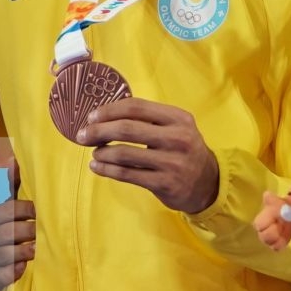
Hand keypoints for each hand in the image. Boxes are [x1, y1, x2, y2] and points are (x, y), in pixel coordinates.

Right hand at [0, 162, 33, 287]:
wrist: (1, 264)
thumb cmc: (10, 232)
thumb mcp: (10, 209)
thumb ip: (13, 187)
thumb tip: (13, 162)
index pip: (4, 210)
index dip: (23, 210)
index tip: (40, 212)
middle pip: (3, 232)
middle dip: (25, 231)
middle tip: (42, 232)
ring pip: (2, 254)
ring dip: (22, 252)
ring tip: (38, 250)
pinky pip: (0, 275)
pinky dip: (12, 272)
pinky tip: (23, 268)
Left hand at [78, 98, 219, 214]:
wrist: (209, 183)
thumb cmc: (183, 150)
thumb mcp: (175, 128)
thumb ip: (148, 119)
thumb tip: (105, 115)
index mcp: (177, 118)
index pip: (136, 107)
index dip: (109, 110)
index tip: (91, 116)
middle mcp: (177, 138)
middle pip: (127, 129)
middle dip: (98, 130)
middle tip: (82, 135)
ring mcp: (172, 162)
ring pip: (125, 154)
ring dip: (102, 152)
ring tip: (94, 152)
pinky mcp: (165, 183)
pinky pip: (128, 174)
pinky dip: (107, 169)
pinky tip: (97, 166)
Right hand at [254, 190, 290, 250]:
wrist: (290, 210)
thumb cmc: (281, 205)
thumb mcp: (275, 200)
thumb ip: (270, 199)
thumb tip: (266, 194)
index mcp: (260, 221)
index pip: (259, 226)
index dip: (266, 224)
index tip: (275, 219)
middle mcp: (262, 231)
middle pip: (263, 237)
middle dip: (272, 233)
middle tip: (280, 226)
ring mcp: (270, 238)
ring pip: (270, 243)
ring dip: (277, 238)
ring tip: (283, 231)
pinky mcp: (277, 243)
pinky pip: (276, 248)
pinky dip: (280, 244)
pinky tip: (284, 237)